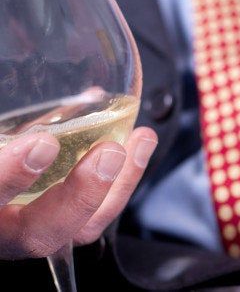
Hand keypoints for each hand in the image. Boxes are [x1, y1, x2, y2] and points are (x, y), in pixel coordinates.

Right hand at [0, 127, 157, 259]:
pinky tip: (140, 141)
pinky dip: (124, 179)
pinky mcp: (64, 224)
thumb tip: (75, 91)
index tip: (41, 144)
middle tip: (108, 153)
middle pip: (38, 234)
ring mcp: (32, 231)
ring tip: (139, 140)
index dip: (7, 176)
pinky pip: (99, 215)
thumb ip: (8, 125)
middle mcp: (0, 230)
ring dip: (117, 185)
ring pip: (80, 230)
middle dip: (79, 196)